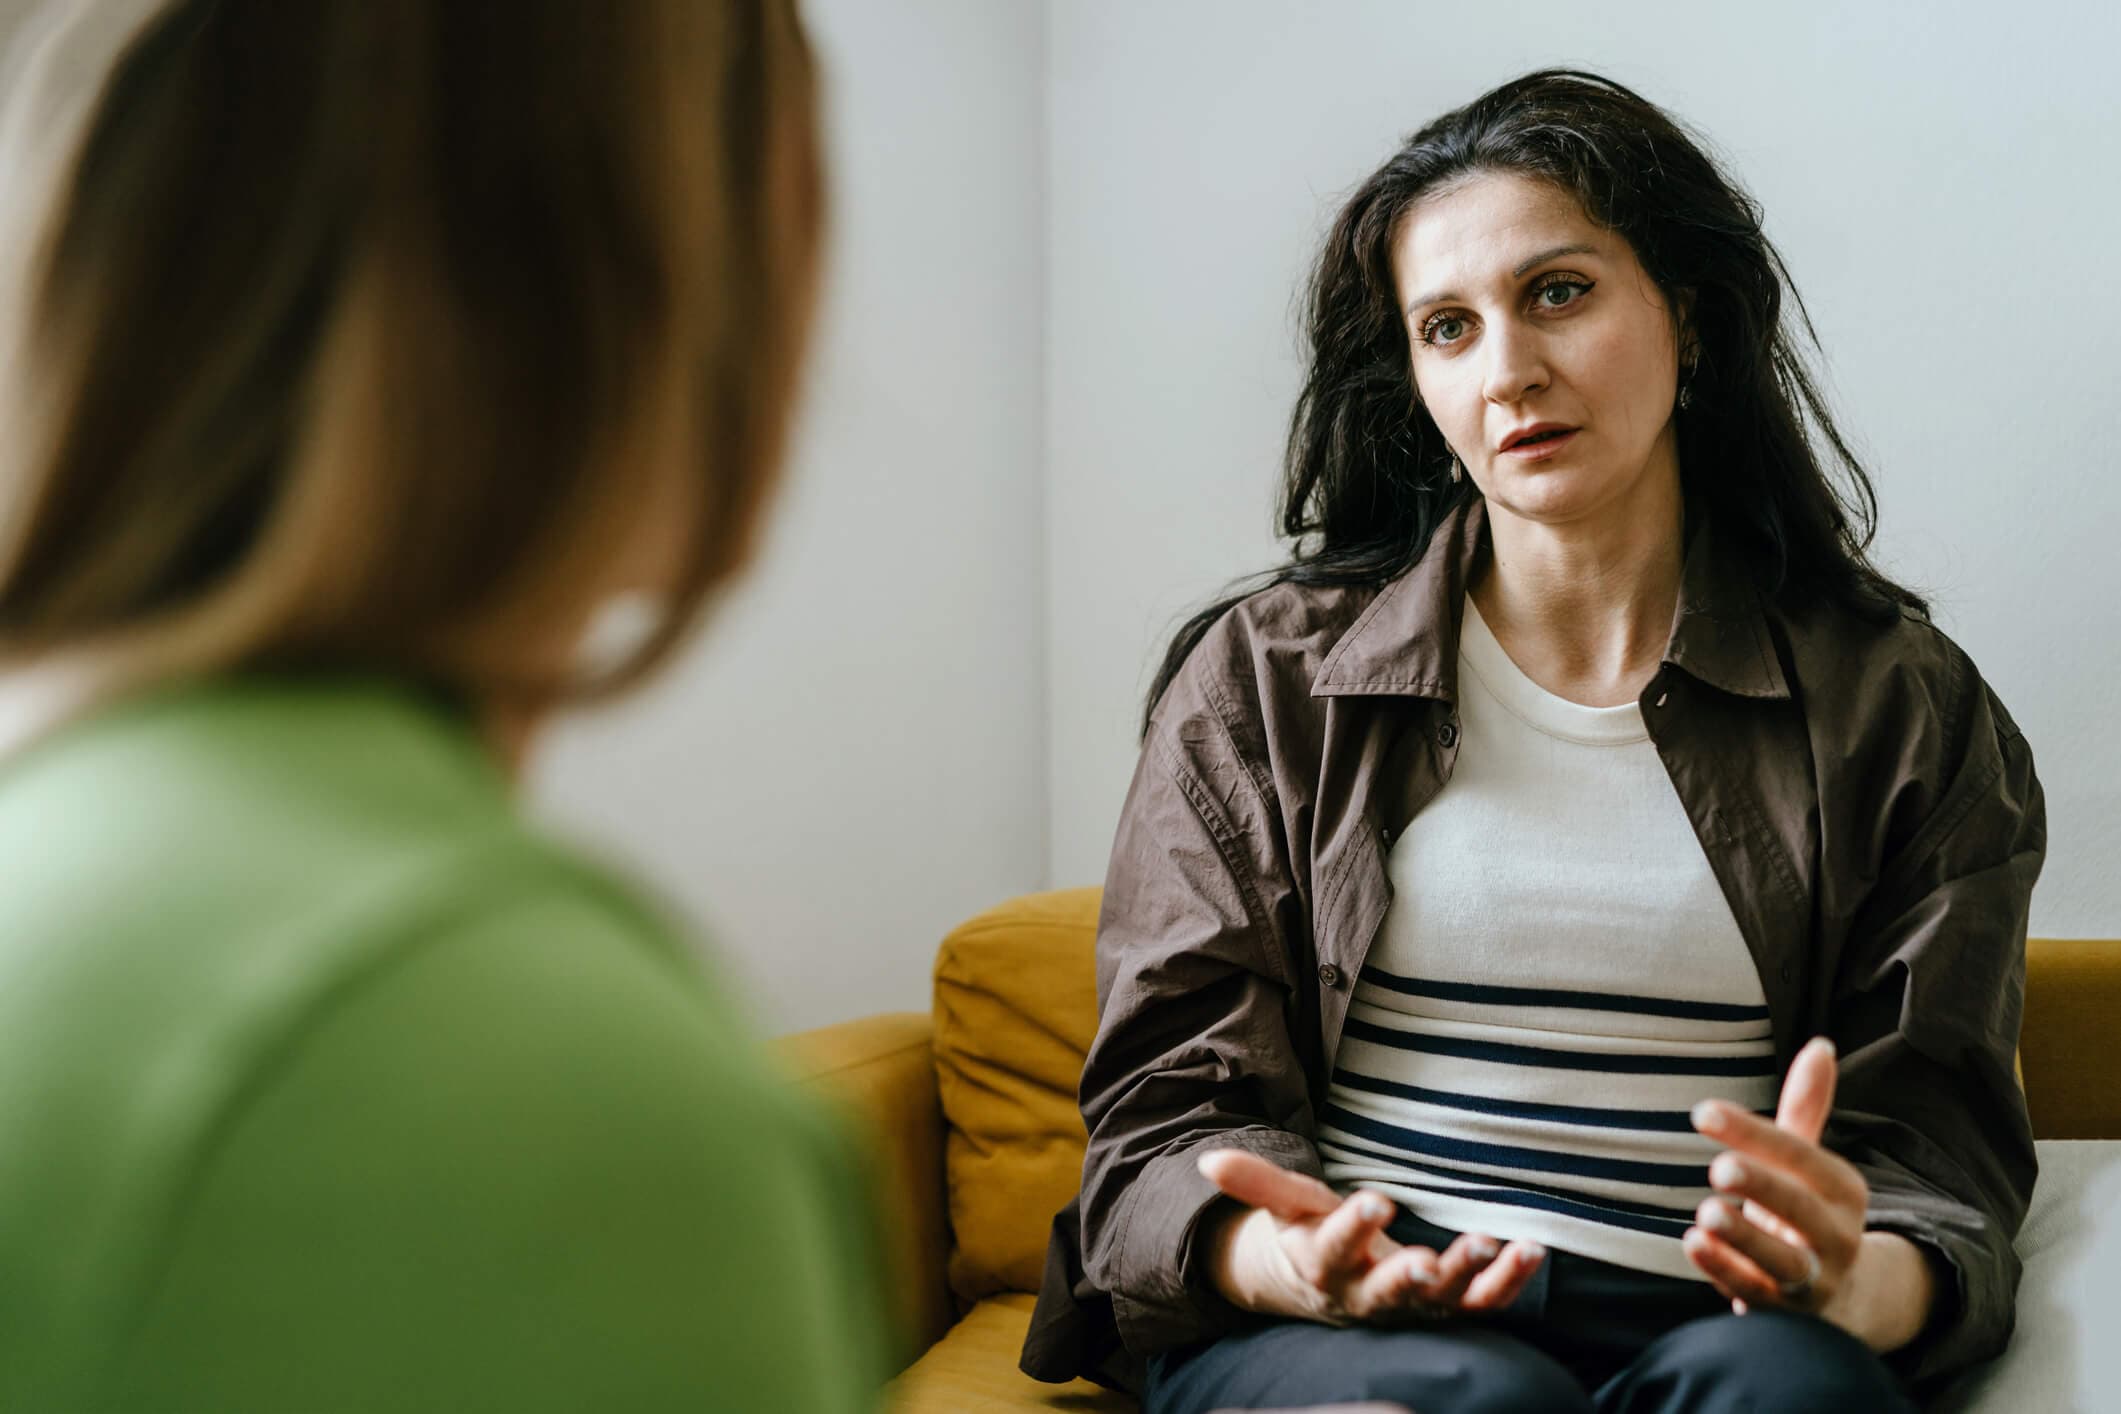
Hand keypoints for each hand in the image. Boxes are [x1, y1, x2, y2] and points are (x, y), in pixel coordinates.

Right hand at [1196, 1149, 1545, 1326]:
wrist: (1329, 1290)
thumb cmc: (1309, 1236)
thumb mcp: (1284, 1206)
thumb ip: (1256, 1183)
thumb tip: (1208, 1159)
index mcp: (1324, 1265)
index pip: (1334, 1250)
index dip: (1353, 1228)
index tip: (1375, 1201)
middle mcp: (1366, 1295)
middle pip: (1387, 1293)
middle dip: (1408, 1278)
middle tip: (1428, 1262)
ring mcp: (1410, 1307)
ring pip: (1441, 1302)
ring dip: (1469, 1275)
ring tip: (1493, 1244)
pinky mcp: (1446, 1309)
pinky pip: (1481, 1303)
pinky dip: (1508, 1282)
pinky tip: (1532, 1250)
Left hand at [1685, 1035, 1933, 1350]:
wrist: (1839, 1301)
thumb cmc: (1806, 1213)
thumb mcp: (1810, 1165)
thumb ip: (1807, 1108)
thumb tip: (1821, 1044)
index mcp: (1842, 1190)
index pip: (1802, 1157)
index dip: (1754, 1133)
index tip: (1702, 1111)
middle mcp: (1836, 1236)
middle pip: (1802, 1210)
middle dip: (1764, 1188)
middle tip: (1719, 1168)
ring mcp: (1814, 1280)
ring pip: (1783, 1261)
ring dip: (1745, 1238)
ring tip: (1706, 1213)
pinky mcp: (1786, 1314)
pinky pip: (1758, 1296)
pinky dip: (1726, 1272)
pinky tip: (1693, 1244)